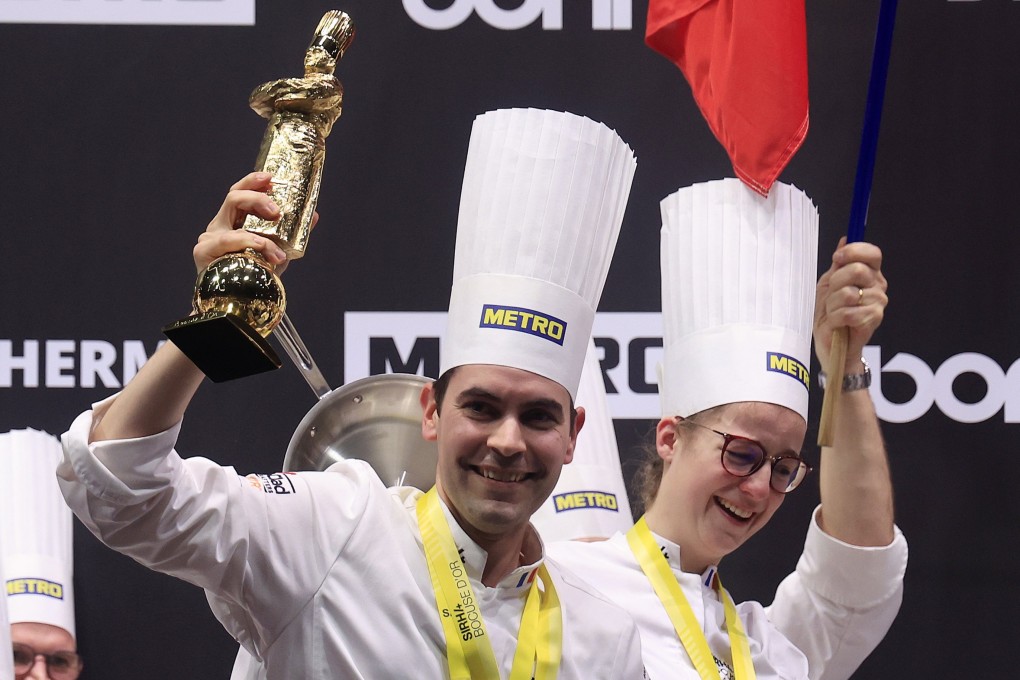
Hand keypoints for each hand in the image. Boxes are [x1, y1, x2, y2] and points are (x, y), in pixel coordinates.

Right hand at [193, 172, 319, 274]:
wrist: (242, 304)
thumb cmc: (256, 277)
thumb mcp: (279, 252)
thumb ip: (294, 234)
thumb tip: (314, 215)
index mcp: (234, 221)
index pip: (240, 193)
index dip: (253, 181)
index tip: (271, 177)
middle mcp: (220, 226)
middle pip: (233, 197)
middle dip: (257, 197)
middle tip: (277, 210)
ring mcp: (210, 238)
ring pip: (231, 217)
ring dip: (258, 228)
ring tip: (277, 248)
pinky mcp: (204, 252)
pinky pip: (227, 240)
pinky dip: (249, 243)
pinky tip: (266, 252)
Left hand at [813, 238, 887, 370]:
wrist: (830, 342)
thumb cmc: (829, 313)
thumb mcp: (828, 284)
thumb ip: (838, 264)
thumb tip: (845, 239)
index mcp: (869, 274)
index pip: (872, 253)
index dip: (853, 252)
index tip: (836, 259)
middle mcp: (878, 285)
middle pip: (857, 270)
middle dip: (835, 283)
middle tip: (832, 296)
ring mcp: (878, 302)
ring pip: (848, 293)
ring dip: (833, 304)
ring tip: (834, 312)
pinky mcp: (874, 319)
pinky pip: (848, 312)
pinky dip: (835, 318)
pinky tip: (837, 323)